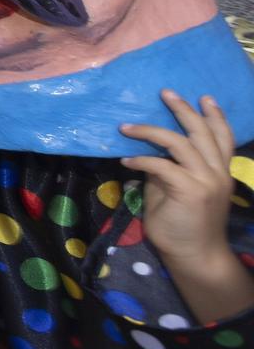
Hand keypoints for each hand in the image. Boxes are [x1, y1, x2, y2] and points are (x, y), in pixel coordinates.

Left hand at [120, 91, 240, 271]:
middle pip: (203, 133)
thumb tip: (150, 151)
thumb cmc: (182, 224)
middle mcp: (218, 172)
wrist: (194, 255)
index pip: (222, 137)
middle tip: (166, 92)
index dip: (215, 117)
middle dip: (184, 110)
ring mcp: (206, 181)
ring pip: (182, 143)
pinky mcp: (190, 190)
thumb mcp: (174, 189)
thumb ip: (168, 169)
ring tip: (127, 126)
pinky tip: (126, 161)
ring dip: (151, 131)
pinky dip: (142, 159)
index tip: (204, 97)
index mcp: (219, 171)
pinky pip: (162, 165)